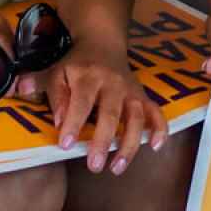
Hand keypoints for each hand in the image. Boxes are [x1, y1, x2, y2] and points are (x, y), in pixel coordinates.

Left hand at [37, 50, 167, 173]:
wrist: (103, 43)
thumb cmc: (76, 65)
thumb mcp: (56, 72)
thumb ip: (51, 93)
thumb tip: (57, 120)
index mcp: (88, 77)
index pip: (81, 101)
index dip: (74, 123)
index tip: (66, 145)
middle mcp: (112, 84)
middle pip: (111, 113)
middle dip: (103, 140)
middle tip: (94, 166)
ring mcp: (130, 91)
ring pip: (136, 117)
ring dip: (129, 143)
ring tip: (116, 167)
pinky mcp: (142, 96)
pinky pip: (156, 112)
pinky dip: (159, 129)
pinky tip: (156, 147)